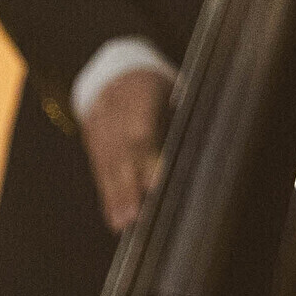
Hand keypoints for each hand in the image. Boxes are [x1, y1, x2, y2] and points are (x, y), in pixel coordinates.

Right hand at [83, 66, 173, 231]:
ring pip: (106, 164)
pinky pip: (98, 170)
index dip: (145, 157)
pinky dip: (106, 195)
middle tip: (134, 215)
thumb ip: (183, 116)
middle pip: (120, 151)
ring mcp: (99, 126)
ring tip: (123, 223)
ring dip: (115, 196)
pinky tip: (114, 218)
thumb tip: (203, 144)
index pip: (140, 128)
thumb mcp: (174, 90)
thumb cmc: (156, 87)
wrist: (116, 73)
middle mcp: (114, 109)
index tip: (155, 183)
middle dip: (126, 185)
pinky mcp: (91, 141)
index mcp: (139, 92)